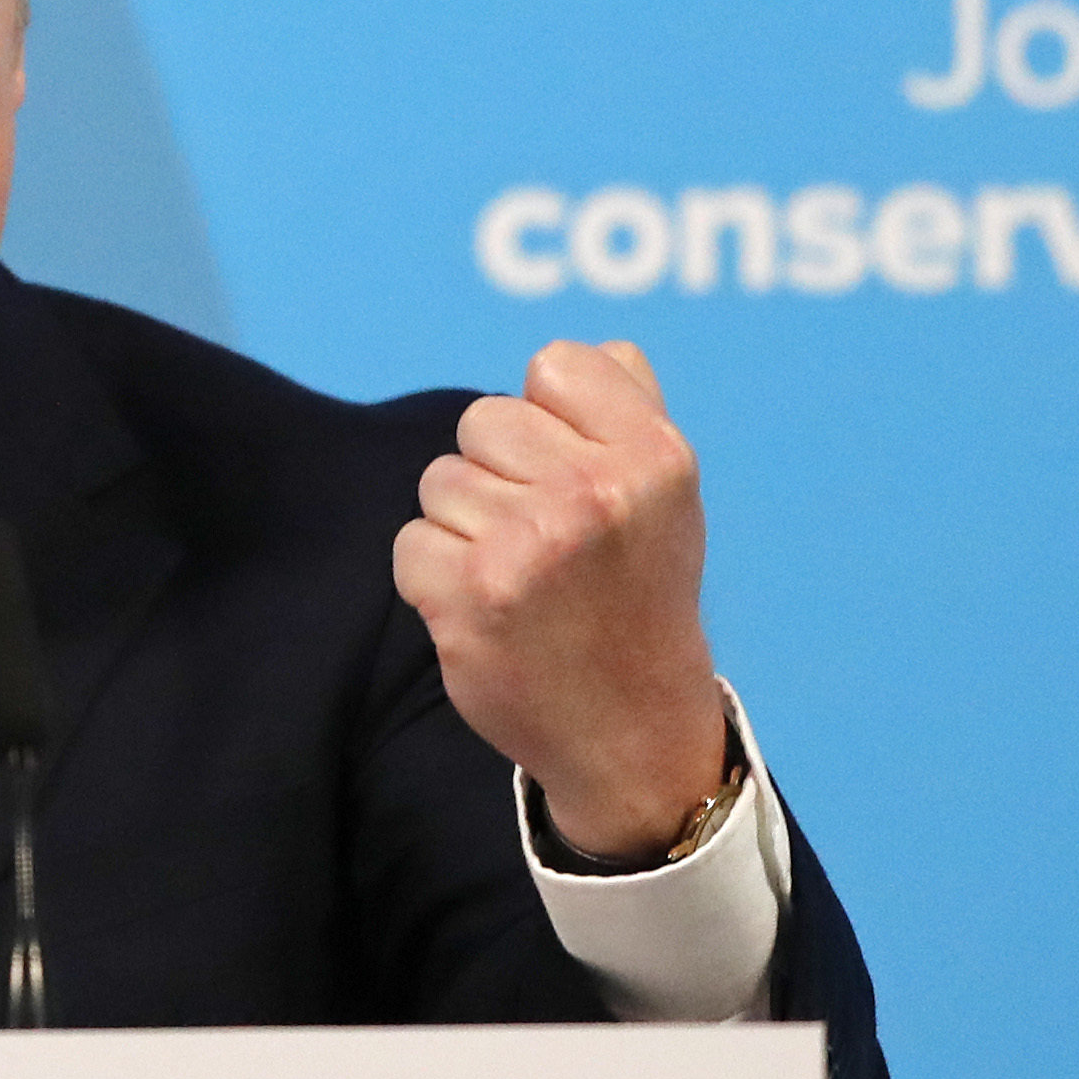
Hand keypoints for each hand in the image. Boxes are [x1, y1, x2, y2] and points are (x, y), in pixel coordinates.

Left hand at [391, 340, 731, 862]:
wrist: (633, 730)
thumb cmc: (639, 592)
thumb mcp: (666, 495)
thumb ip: (632, 407)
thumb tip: (596, 349)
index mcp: (653, 457)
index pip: (553, 364)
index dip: (550, 417)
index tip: (575, 474)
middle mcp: (594, 495)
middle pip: (483, 421)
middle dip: (502, 473)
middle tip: (548, 540)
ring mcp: (528, 547)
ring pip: (441, 480)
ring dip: (466, 526)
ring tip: (521, 578)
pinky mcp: (469, 598)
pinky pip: (411, 542)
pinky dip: (436, 576)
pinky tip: (487, 611)